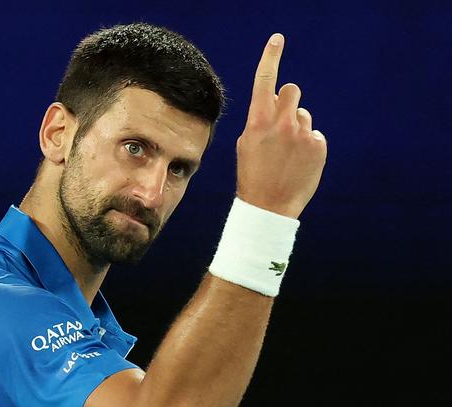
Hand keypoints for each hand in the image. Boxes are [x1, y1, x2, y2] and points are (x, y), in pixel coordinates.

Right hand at [235, 33, 326, 218]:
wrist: (269, 206)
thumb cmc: (253, 174)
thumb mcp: (246, 144)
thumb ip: (260, 119)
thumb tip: (277, 100)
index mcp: (258, 121)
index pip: (265, 80)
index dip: (271, 57)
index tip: (277, 39)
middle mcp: (282, 123)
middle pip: (292, 91)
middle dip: (289, 101)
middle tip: (283, 122)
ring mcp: (302, 134)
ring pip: (304, 116)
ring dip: (297, 128)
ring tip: (287, 154)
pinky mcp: (318, 146)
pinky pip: (315, 135)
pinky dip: (308, 146)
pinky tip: (298, 164)